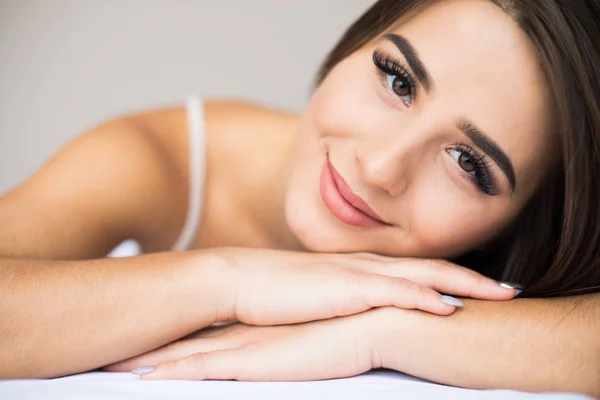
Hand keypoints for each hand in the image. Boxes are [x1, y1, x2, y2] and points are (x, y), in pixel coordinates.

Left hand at [104, 312, 381, 380]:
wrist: (369, 322)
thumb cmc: (348, 330)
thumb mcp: (313, 335)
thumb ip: (295, 340)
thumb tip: (292, 346)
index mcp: (256, 326)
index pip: (207, 331)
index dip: (174, 336)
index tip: (147, 342)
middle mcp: (244, 332)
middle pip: (186, 339)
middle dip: (150, 346)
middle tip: (115, 352)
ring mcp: (246, 344)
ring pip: (186, 353)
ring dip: (150, 360)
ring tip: (116, 365)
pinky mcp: (254, 360)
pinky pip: (204, 369)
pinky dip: (174, 373)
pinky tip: (147, 380)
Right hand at [213, 247, 515, 324]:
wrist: (240, 280)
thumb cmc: (275, 290)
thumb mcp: (318, 294)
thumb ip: (343, 296)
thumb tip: (358, 309)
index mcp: (361, 266)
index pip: (415, 267)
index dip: (450, 274)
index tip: (480, 285)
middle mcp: (366, 264)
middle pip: (430, 266)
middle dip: (473, 276)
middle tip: (509, 288)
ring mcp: (358, 274)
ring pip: (423, 275)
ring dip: (464, 283)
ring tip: (499, 293)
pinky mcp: (344, 289)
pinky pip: (394, 293)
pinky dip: (426, 298)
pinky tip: (451, 308)